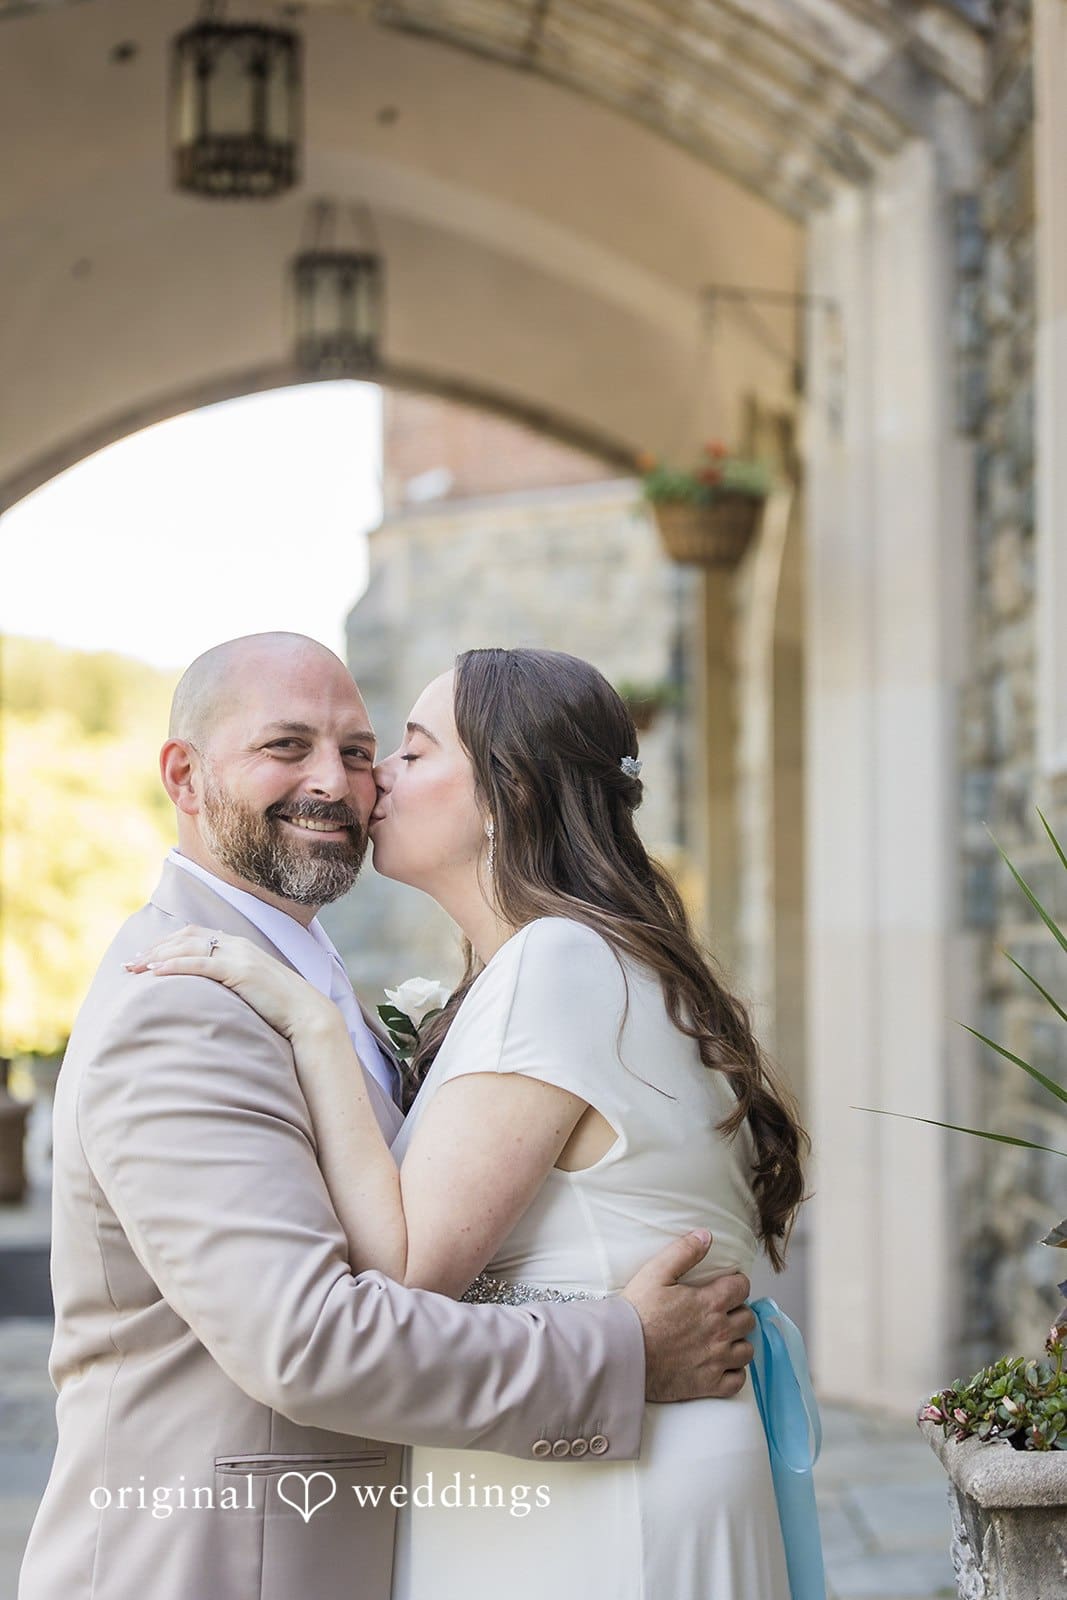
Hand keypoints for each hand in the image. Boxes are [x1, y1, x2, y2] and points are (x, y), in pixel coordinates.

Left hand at [124, 924, 335, 1042]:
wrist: (307, 1015)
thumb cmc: (280, 1009)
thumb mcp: (251, 989)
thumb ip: (230, 983)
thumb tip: (207, 996)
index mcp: (239, 946)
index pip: (195, 935)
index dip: (166, 944)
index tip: (144, 958)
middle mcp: (238, 945)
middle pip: (187, 938)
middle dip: (155, 949)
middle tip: (130, 964)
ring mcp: (240, 956)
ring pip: (190, 948)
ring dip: (158, 956)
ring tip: (135, 968)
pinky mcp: (241, 971)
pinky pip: (201, 965)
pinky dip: (176, 966)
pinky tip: (156, 973)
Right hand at [620, 1231, 754, 1402]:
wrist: (621, 1353)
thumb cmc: (636, 1313)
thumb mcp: (655, 1273)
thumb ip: (684, 1252)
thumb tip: (706, 1236)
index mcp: (710, 1302)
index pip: (742, 1287)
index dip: (736, 1284)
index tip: (726, 1286)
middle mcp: (720, 1331)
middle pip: (748, 1318)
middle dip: (738, 1312)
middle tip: (722, 1312)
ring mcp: (716, 1360)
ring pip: (747, 1350)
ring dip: (739, 1342)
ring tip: (724, 1338)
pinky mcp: (708, 1384)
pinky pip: (737, 1381)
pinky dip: (734, 1373)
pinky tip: (722, 1365)